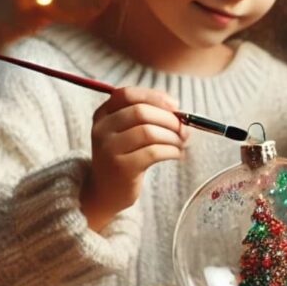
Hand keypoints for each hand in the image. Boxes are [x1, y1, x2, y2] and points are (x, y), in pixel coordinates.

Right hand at [81, 87, 187, 230]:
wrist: (107, 191)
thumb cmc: (127, 155)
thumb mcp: (129, 131)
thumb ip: (149, 115)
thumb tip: (179, 110)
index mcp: (103, 114)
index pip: (127, 94)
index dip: (154, 97)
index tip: (175, 106)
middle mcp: (102, 129)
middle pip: (141, 112)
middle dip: (170, 119)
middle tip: (185, 130)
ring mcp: (109, 149)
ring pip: (149, 132)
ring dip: (173, 137)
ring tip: (181, 143)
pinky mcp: (121, 168)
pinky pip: (154, 152)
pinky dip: (172, 151)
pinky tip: (177, 154)